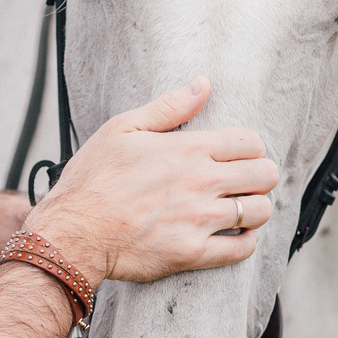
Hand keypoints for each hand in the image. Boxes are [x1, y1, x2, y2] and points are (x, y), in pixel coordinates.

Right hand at [26, 77, 277, 286]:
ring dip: (256, 208)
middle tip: (244, 182)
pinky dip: (246, 242)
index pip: (250, 142)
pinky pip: (242, 249)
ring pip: (260, 212)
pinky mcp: (193, 253)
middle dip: (261, 175)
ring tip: (240, 208)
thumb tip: (203, 84)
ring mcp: (200, 220)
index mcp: (189, 149)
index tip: (237, 157)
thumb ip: (168, 107)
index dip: (250, 148)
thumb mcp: (122, 129)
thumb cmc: (92, 179)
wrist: (73, 233)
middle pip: (265, 175)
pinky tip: (235, 235)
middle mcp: (202, 183)